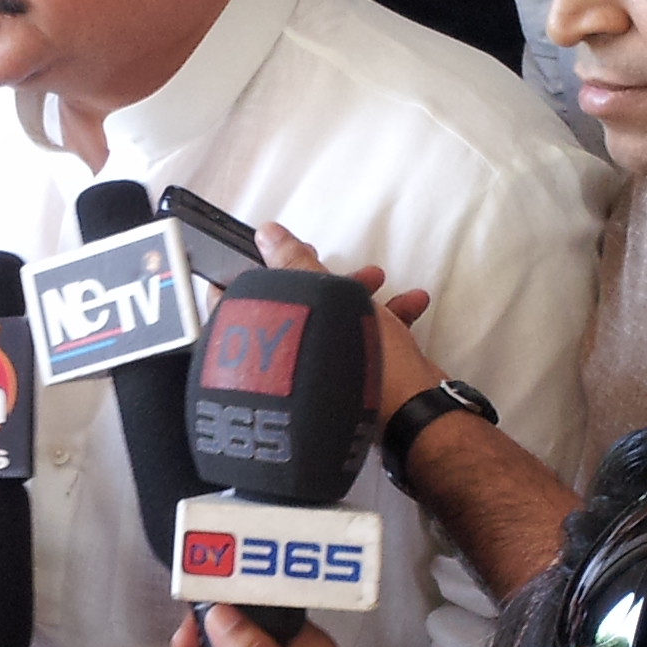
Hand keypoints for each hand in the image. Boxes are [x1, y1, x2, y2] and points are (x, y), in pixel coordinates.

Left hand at [253, 221, 444, 410]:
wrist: (415, 411)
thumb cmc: (363, 359)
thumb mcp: (327, 302)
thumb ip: (294, 266)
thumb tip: (266, 235)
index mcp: (265, 355)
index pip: (231, 311)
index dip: (241, 277)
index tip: (262, 254)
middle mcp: (283, 371)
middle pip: (289, 312)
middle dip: (317, 281)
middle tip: (325, 258)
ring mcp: (318, 380)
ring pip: (329, 325)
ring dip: (357, 296)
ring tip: (379, 279)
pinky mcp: (353, 383)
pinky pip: (360, 344)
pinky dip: (385, 322)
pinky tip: (412, 303)